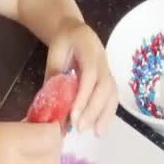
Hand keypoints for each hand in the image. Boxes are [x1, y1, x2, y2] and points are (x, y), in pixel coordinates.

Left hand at [45, 20, 117, 136]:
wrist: (76, 30)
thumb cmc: (64, 40)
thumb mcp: (54, 51)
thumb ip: (54, 71)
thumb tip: (51, 100)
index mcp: (90, 50)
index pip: (90, 75)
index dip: (84, 96)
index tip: (73, 115)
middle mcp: (103, 61)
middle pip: (104, 86)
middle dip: (94, 109)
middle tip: (80, 128)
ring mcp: (108, 70)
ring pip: (112, 92)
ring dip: (105, 114)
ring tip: (96, 133)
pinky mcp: (108, 78)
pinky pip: (112, 96)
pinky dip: (108, 113)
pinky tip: (101, 128)